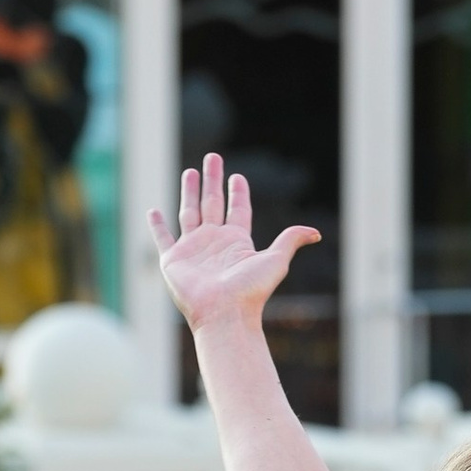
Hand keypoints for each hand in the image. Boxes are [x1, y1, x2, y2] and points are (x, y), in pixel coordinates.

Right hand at [150, 152, 319, 330]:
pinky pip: (162, 238)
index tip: (238, 176)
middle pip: (213, 203)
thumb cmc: (250, 291)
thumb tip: (316, 233)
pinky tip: (153, 212)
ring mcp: (193, 250)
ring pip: (189, 213)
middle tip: (213, 157)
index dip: (238, 192)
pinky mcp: (173, 260)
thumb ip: (290, 240)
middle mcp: (214, 242)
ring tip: (190, 172)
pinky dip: (157, 226)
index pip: (238, 210)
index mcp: (237, 241)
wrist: (224, 314)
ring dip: (189, 192)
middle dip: (213, 180)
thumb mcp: (275, 260)